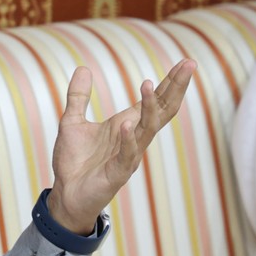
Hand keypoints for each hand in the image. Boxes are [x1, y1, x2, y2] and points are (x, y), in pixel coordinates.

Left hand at [48, 59, 196, 233]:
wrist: (66, 193)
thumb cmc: (75, 161)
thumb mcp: (72, 121)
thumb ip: (79, 96)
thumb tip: (83, 68)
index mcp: (127, 125)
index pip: (155, 100)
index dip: (170, 82)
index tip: (187, 62)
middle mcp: (134, 138)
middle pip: (162, 110)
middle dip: (175, 88)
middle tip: (189, 65)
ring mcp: (128, 155)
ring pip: (148, 129)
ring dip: (150, 107)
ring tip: (148, 85)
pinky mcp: (117, 173)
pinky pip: (127, 155)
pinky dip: (128, 140)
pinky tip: (127, 124)